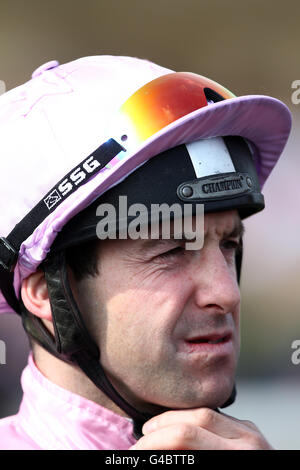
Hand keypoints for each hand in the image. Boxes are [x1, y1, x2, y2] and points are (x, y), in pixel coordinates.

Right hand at [130, 408, 273, 449]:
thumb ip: (184, 460)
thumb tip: (153, 451)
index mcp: (235, 458)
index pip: (186, 436)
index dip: (155, 443)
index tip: (136, 451)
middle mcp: (247, 442)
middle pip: (196, 418)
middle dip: (163, 426)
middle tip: (143, 440)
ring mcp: (251, 432)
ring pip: (206, 412)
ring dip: (176, 419)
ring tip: (154, 431)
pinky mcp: (251, 429)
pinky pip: (218, 416)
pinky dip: (195, 420)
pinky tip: (179, 427)